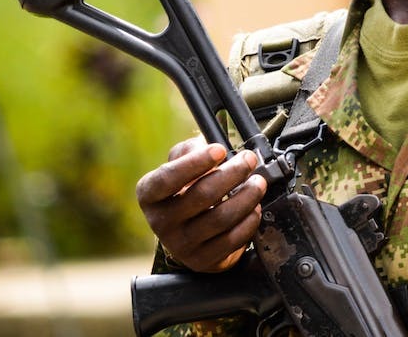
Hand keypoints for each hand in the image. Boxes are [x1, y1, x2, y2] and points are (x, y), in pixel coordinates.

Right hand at [135, 137, 267, 272]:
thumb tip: (207, 147)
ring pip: (221, 217)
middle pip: (202, 195)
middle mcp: (160, 222)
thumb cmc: (186, 189)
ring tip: (258, 182)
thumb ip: (189, 150)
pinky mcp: (202, 261)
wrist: (189, 231)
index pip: (167, 178)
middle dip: (233, 173)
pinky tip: (254, 208)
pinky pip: (232, 239)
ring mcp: (180, 245)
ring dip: (247, 196)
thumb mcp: (180, 165)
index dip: (195, 162)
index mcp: (149, 195)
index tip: (220, 149)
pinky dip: (249, 220)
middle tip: (249, 160)